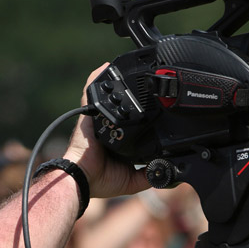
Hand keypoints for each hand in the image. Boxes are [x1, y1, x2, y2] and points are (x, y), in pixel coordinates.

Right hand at [63, 65, 149, 198]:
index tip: (153, 110)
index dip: (138, 118)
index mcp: (116, 141)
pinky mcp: (89, 114)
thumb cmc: (100, 180)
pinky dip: (97, 78)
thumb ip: (149, 175)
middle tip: (145, 86)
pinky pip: (91, 93)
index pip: (129, 124)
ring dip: (115, 86)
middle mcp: (106, 127)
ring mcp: (97, 119)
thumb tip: (166, 172)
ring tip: (128, 72)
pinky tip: (106, 66)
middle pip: (119, 107)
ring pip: (107, 98)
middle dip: (128, 97)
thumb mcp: (132, 181)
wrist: (82, 177)